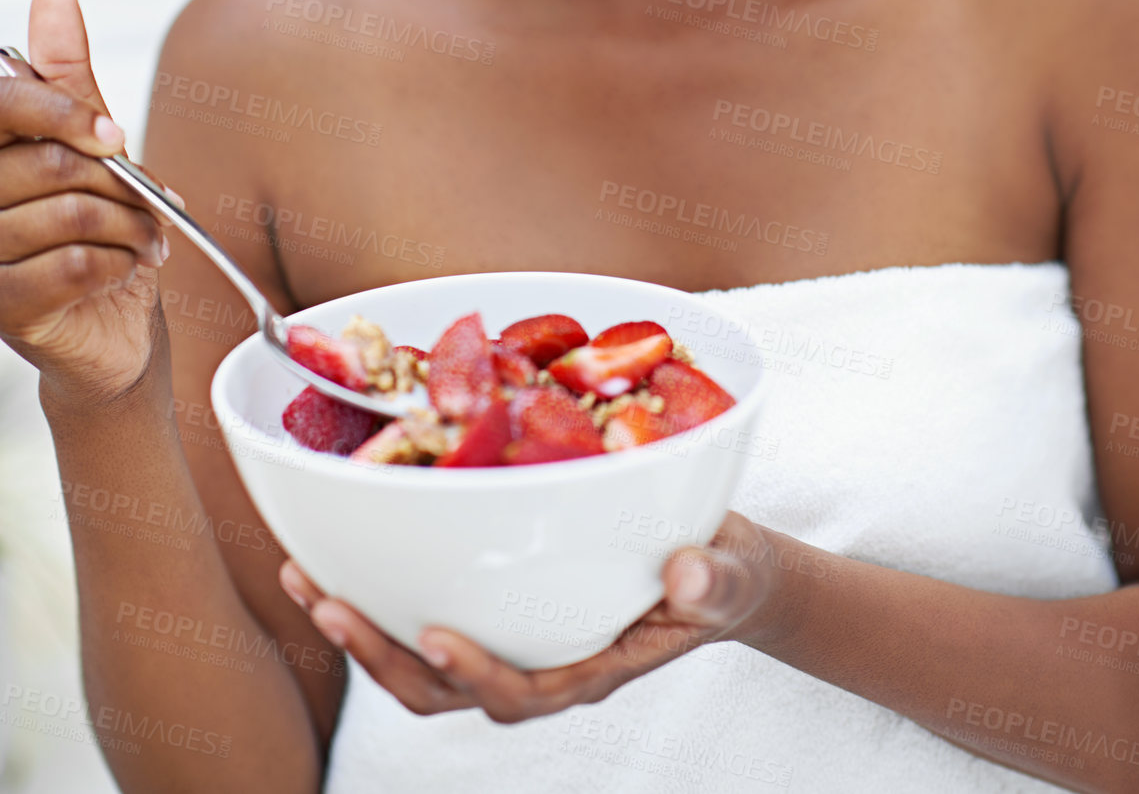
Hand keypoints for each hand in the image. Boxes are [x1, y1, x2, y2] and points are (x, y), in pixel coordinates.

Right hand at [0, 0, 174, 408]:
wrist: (111, 329)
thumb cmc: (94, 232)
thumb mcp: (88, 142)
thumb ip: (64, 74)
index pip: (3, 105)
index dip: (62, 112)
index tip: (113, 135)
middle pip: (53, 162)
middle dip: (120, 183)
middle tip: (147, 203)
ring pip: (71, 212)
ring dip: (130, 225)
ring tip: (144, 238)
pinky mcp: (1, 309)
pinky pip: (75, 264)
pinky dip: (120, 261)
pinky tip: (127, 266)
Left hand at [279, 510, 772, 722]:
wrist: (714, 567)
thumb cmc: (720, 571)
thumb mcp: (729, 571)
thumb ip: (714, 579)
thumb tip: (689, 572)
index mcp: (588, 666)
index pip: (522, 691)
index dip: (476, 673)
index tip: (437, 635)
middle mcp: (535, 664)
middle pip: (444, 689)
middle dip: (381, 655)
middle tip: (330, 605)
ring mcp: (507, 640)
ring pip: (416, 663)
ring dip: (357, 629)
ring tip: (305, 581)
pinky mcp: (491, 606)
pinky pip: (418, 615)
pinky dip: (371, 591)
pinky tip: (332, 551)